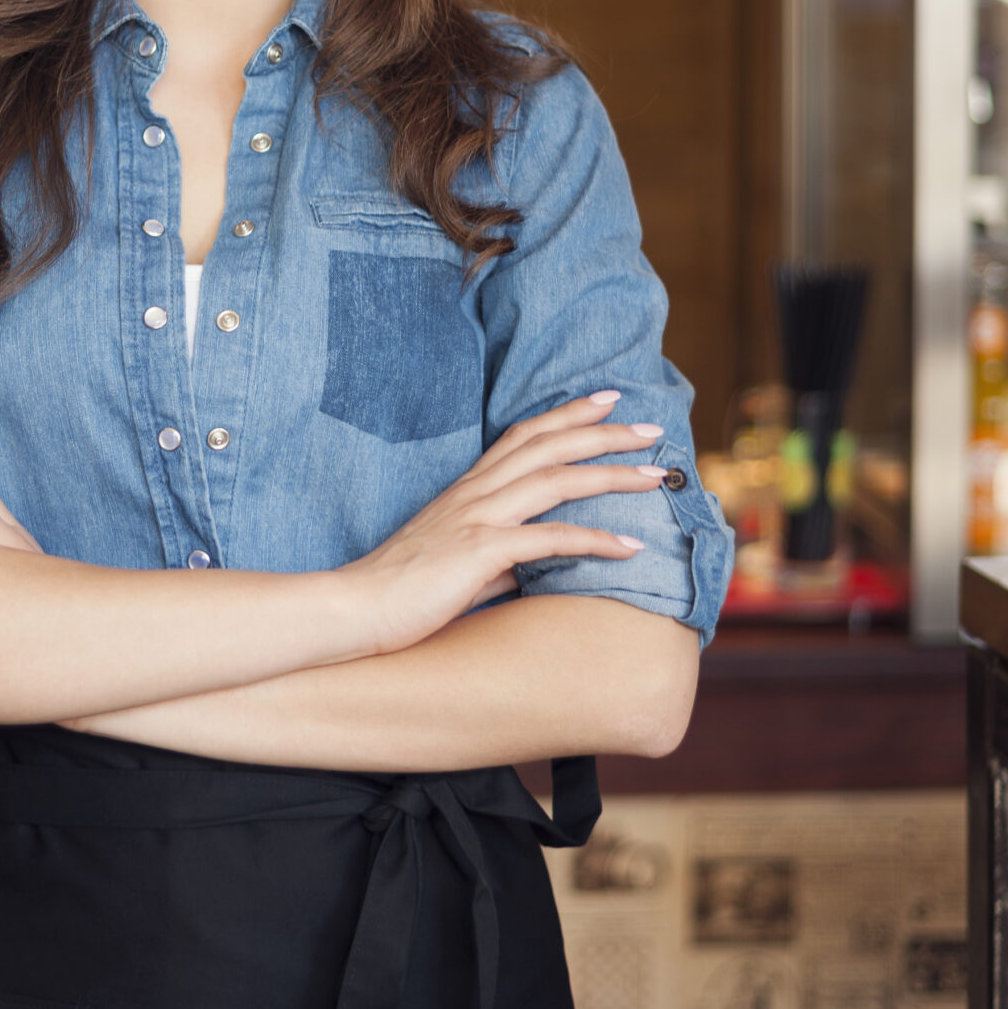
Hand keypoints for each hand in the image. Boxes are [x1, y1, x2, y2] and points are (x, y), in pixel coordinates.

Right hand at [343, 389, 664, 655]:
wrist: (351, 609)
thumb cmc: (399, 592)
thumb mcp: (458, 565)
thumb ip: (499, 558)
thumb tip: (537, 565)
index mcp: (467, 490)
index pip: (522, 437)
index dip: (566, 414)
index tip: (606, 400)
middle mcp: (474, 493)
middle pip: (548, 446)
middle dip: (604, 432)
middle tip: (651, 427)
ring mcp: (476, 518)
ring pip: (556, 479)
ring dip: (612, 474)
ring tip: (656, 474)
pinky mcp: (478, 551)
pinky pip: (549, 539)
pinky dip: (594, 540)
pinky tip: (630, 545)